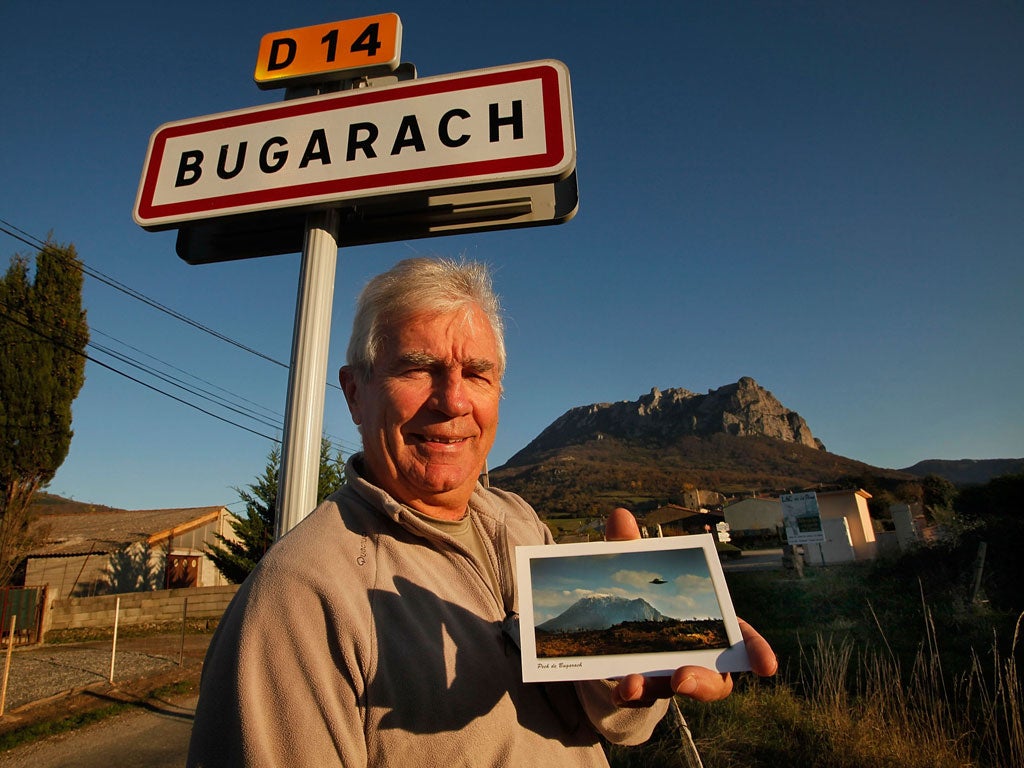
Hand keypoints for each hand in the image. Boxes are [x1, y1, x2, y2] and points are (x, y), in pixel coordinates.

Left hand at [603, 507, 777, 705]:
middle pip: (714, 679)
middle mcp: (696, 657)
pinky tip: (620, 687)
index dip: (756, 651)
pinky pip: (640, 697)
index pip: (740, 640)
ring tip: (633, 682)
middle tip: (682, 677)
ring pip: (673, 691)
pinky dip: (629, 692)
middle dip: (702, 682)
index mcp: (708, 624)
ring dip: (655, 687)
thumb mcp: (633, 567)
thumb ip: (629, 546)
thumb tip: (620, 515)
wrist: (613, 631)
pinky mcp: (643, 688)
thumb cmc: (639, 590)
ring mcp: (670, 676)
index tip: (768, 666)